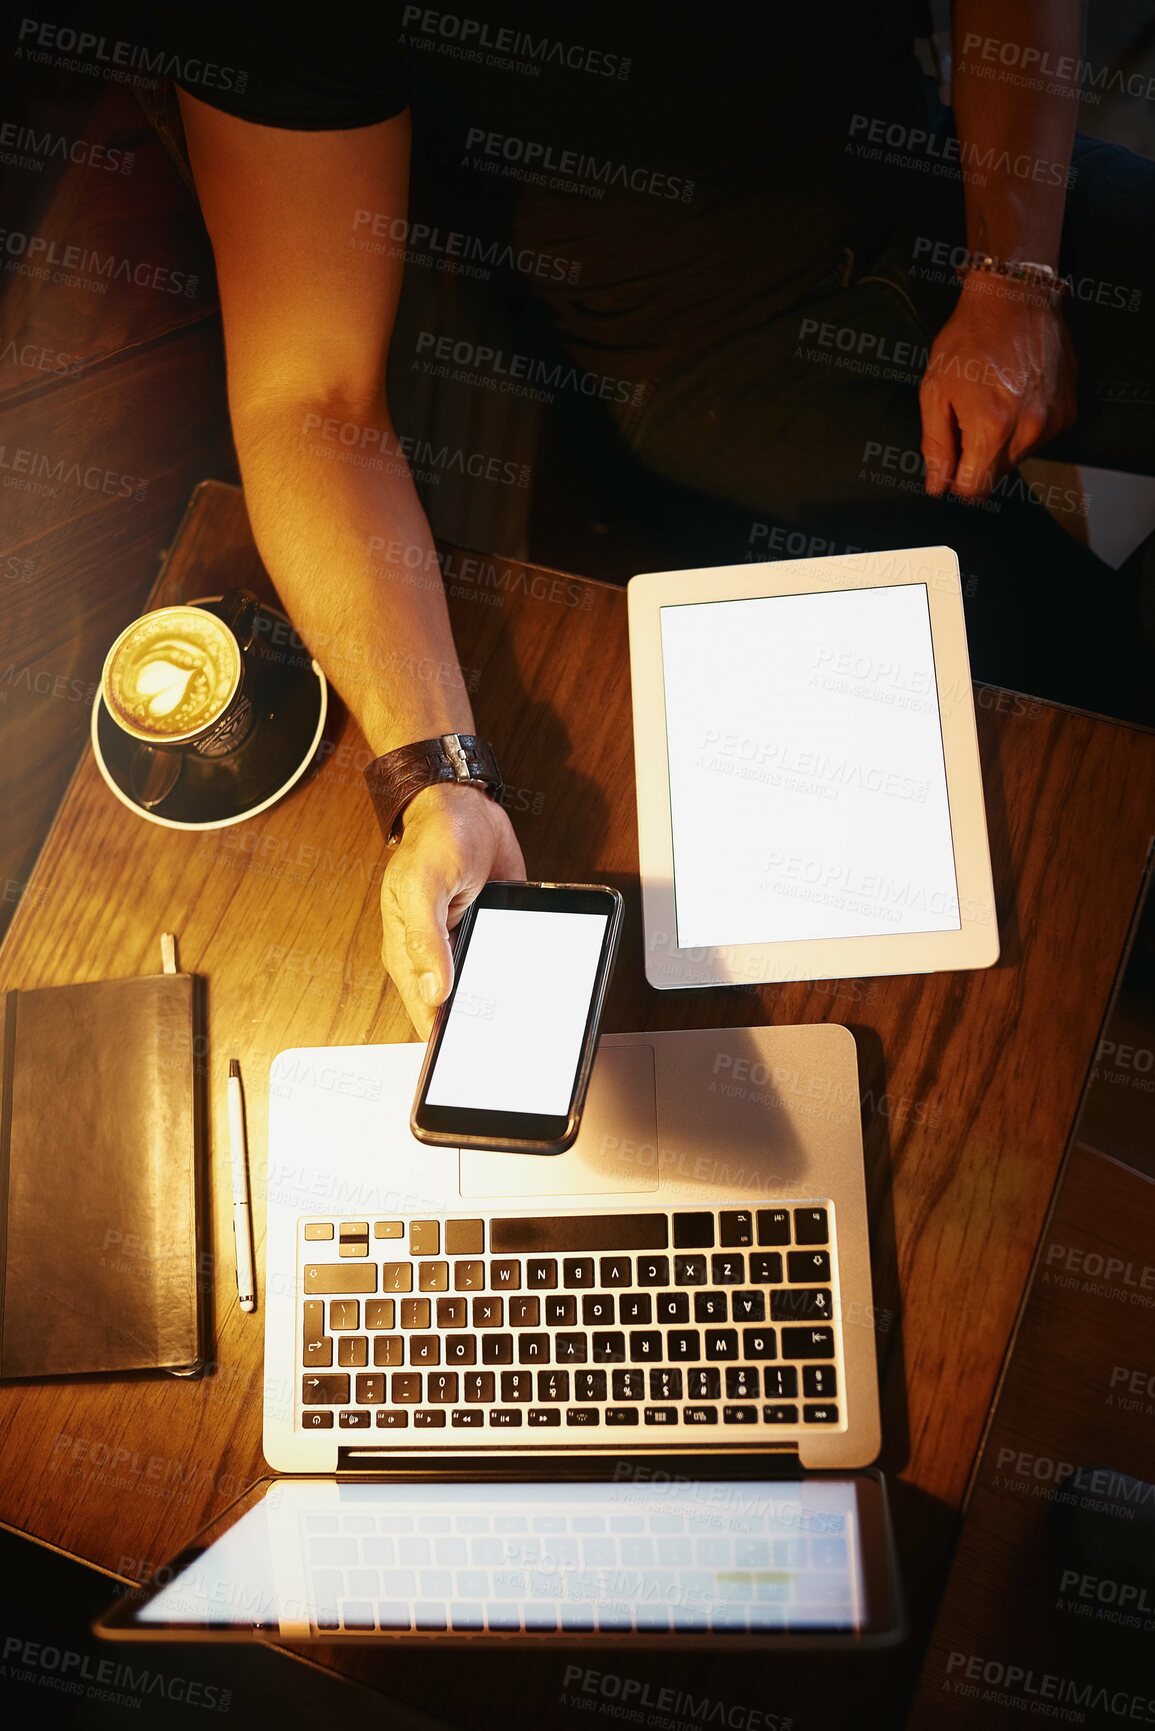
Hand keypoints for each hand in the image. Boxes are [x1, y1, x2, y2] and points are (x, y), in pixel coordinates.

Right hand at [379, 783, 525, 1036]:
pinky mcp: (499, 930)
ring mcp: (471, 945)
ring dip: (507, 1005)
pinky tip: (543, 989)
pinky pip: (512, 961)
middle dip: (481, 1033)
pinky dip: (525, 974)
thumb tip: (436, 991)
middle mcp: (441, 956)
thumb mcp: (422, 886)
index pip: (427, 1015)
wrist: (466, 803)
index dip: (444, 1044)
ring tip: (531, 1031)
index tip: (465, 1069)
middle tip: (509, 1056)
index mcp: (411, 954)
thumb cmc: (433, 839)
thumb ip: (425, 940)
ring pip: (489, 989)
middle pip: (461, 1009)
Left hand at [919, 272, 1076, 501]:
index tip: (952, 465)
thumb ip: (936, 445)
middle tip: (969, 417)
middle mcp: (1029, 430)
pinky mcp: (1068, 411)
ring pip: (1019, 457)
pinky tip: (1015, 395)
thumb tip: (938, 486)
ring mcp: (1053, 421)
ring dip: (1002, 441)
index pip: (975, 490)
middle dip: (978, 457)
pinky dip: (1025, 426)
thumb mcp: (936, 391)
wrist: (1015, 297)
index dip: (958, 482)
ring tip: (993, 400)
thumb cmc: (968, 339)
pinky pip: (1041, 438)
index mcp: (992, 428)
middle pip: (996, 475)